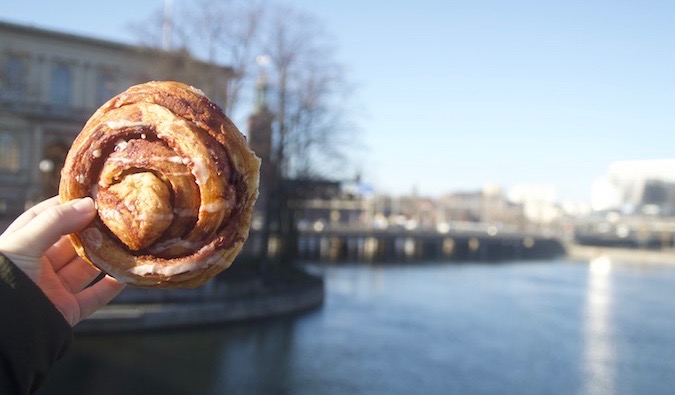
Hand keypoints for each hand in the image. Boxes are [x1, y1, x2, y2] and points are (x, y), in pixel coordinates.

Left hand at [0, 196, 124, 325]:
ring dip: (107, 255)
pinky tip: (127, 272)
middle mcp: (39, 266)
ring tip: (127, 240)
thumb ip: (55, 222)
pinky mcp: (68, 310)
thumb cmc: (2, 279)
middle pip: (72, 243)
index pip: (46, 219)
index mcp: (22, 247)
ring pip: (87, 267)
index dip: (67, 206)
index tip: (91, 195)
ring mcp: (54, 289)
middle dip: (94, 230)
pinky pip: (96, 296)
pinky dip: (112, 285)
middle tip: (116, 216)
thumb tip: (89, 204)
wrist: (1, 331)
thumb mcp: (23, 243)